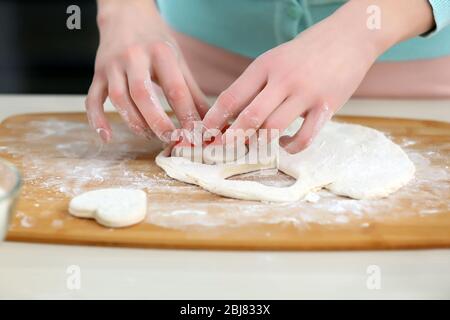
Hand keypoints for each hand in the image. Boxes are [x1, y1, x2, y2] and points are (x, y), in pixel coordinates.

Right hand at [86, 0, 208, 142]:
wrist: (125, 14)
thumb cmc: (155, 41)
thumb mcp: (177, 60)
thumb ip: (191, 91)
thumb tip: (207, 119)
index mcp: (160, 52)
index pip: (175, 88)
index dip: (185, 114)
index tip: (194, 133)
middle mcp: (134, 57)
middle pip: (142, 94)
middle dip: (157, 121)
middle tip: (170, 138)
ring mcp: (113, 66)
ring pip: (119, 98)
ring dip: (134, 122)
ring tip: (149, 135)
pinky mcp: (97, 74)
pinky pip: (93, 99)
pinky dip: (97, 119)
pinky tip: (107, 136)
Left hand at [203, 0, 433, 153]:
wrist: (349, 36)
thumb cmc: (305, 52)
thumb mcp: (275, 60)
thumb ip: (255, 85)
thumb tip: (230, 115)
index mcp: (265, 66)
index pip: (231, 96)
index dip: (214, 119)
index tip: (203, 134)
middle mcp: (283, 79)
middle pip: (250, 116)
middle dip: (231, 138)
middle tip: (220, 152)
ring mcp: (306, 93)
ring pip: (274, 128)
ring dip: (260, 145)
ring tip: (254, 149)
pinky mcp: (327, 106)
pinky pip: (305, 136)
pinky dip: (290, 147)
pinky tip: (284, 145)